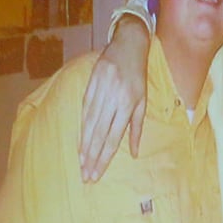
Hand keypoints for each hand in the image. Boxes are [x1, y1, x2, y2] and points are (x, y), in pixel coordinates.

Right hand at [80, 17, 149, 181]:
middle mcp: (113, 99)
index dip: (105, 157)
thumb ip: (137, 127)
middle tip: (86, 175)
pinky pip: (84, 110)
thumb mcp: (143, 101)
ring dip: (84, 146)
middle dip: (92, 157)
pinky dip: (81, 127)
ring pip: (89, 124)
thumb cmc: (139, 77)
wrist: (128, 46)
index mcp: (128, 105)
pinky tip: (78, 141)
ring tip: (80, 163)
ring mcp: (100, 91)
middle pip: (99, 134)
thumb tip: (134, 153)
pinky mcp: (90, 84)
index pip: (114, 137)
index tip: (98, 172)